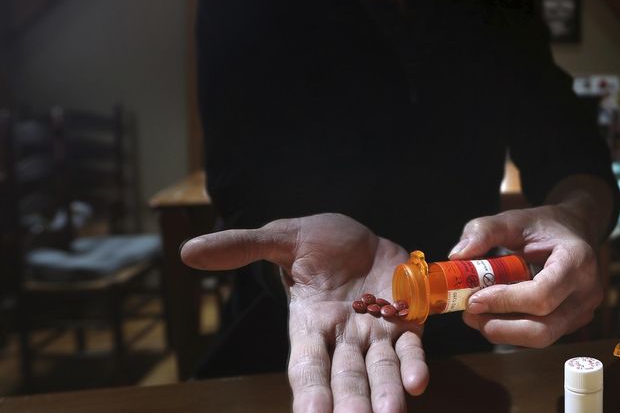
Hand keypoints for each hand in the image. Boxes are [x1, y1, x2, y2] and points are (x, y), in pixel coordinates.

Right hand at [180, 213, 427, 412]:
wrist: (362, 235)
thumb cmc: (317, 243)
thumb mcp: (281, 238)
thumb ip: (242, 247)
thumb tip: (188, 251)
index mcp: (309, 325)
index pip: (306, 366)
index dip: (310, 392)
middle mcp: (343, 338)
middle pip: (344, 378)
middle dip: (349, 403)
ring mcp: (376, 334)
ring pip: (380, 371)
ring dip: (386, 394)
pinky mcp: (406, 322)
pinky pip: (410, 349)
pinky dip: (414, 366)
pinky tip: (418, 383)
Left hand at [448, 205, 603, 347]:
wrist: (574, 231)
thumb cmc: (543, 225)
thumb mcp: (514, 218)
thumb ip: (484, 231)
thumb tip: (457, 256)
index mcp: (577, 260)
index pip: (541, 295)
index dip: (504, 302)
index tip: (474, 299)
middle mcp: (586, 292)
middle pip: (543, 329)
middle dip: (500, 327)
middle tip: (469, 314)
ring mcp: (582, 311)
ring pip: (540, 338)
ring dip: (502, 331)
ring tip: (476, 313)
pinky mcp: (572, 323)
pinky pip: (540, 335)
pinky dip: (512, 329)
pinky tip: (494, 313)